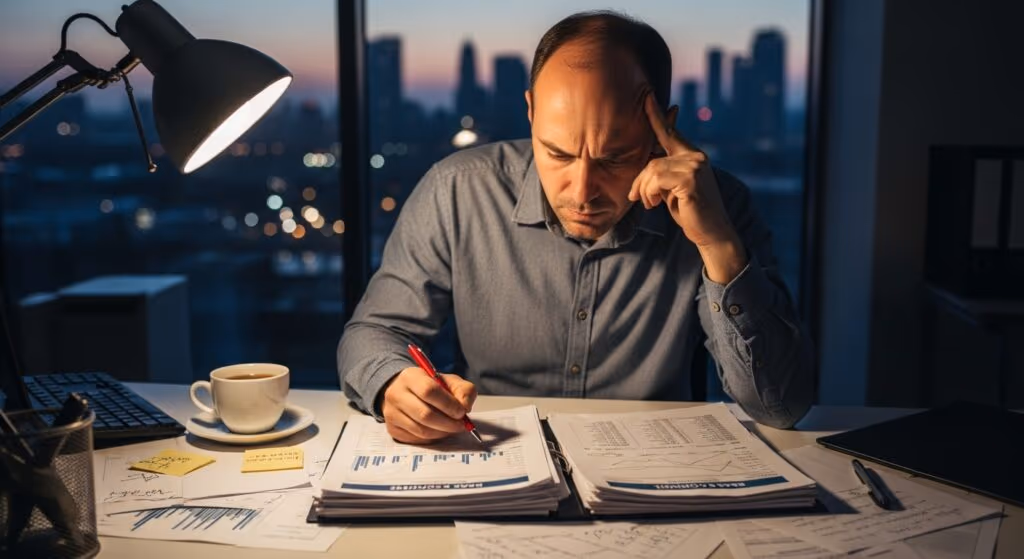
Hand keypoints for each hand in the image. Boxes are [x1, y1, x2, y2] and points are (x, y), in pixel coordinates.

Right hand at [380, 367, 477, 443]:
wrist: (405, 392)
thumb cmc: (430, 386)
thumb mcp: (449, 381)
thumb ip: (463, 390)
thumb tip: (464, 408)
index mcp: (410, 377)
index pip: (429, 391)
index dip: (448, 404)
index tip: (461, 412)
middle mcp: (396, 394)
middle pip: (424, 414)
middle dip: (448, 423)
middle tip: (461, 425)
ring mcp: (391, 413)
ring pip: (421, 430)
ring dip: (442, 432)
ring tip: (452, 428)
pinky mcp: (392, 429)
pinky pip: (416, 439)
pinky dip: (432, 438)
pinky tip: (439, 431)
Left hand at [628, 92, 746, 282]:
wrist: (712, 233)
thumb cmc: (691, 212)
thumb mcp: (674, 188)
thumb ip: (663, 172)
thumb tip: (646, 162)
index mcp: (692, 156)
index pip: (671, 133)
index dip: (657, 116)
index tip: (647, 96)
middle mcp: (696, 157)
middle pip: (653, 159)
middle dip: (640, 180)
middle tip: (636, 198)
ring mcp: (695, 166)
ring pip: (652, 169)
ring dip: (644, 189)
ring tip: (649, 203)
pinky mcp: (690, 179)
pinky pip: (656, 179)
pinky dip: (649, 193)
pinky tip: (655, 204)